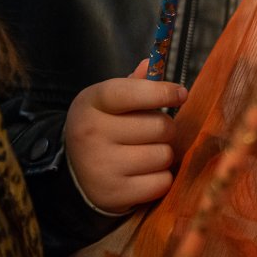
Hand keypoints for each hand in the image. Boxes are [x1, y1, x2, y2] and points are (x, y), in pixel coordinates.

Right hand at [65, 59, 187, 213]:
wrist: (75, 175)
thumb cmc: (104, 129)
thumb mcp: (110, 102)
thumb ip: (134, 84)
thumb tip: (151, 62)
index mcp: (91, 104)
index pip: (131, 92)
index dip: (162, 92)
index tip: (181, 95)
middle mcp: (91, 133)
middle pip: (160, 126)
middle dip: (165, 129)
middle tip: (150, 134)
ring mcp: (101, 166)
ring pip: (164, 155)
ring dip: (163, 155)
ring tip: (143, 155)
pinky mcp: (114, 194)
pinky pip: (161, 182)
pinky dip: (159, 180)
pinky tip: (141, 176)